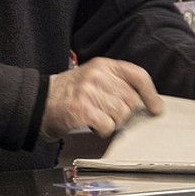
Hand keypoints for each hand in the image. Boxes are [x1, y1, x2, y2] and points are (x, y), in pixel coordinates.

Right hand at [42, 57, 163, 139]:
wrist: (38, 102)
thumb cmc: (68, 92)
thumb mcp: (93, 78)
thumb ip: (117, 84)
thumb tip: (145, 101)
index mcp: (103, 65)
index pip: (137, 75)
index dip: (150, 94)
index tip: (156, 107)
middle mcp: (97, 75)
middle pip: (131, 100)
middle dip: (124, 112)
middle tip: (109, 113)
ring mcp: (89, 91)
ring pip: (121, 114)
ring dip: (112, 121)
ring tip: (96, 116)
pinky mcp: (81, 109)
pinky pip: (108, 126)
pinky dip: (102, 130)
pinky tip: (91, 124)